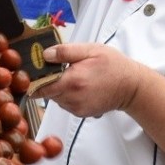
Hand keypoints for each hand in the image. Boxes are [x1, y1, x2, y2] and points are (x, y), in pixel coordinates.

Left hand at [41, 43, 164, 164]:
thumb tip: (45, 55)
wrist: (131, 87)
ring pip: (55, 99)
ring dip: (58, 88)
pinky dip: (67, 95)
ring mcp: (76, 108)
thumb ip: (65, 52)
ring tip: (72, 76)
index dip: (34, 78)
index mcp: (72, 81)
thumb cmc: (113, 66)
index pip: (40, 86)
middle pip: (46, 92)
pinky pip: (65, 104)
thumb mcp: (90, 50)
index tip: (32, 71)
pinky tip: (79, 86)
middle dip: (48, 81)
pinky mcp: (81, 113)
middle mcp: (72, 98)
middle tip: (57, 68)